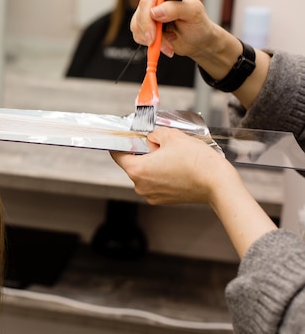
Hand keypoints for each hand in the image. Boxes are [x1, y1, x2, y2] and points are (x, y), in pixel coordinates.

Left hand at [111, 127, 277, 257]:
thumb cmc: (196, 161)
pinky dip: (162, 174)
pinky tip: (176, 167)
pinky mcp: (163, 200)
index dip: (121, 143)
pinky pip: (156, 183)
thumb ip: (155, 133)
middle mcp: (140, 186)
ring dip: (154, 164)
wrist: (217, 183)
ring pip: (145, 174)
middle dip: (143, 152)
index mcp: (137, 170)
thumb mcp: (172, 136)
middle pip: (133, 164)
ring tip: (172, 156)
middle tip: (159, 144)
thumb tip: (151, 137)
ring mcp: (151, 195)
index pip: (117, 155)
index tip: (124, 138)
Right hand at [130, 0, 221, 59]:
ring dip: (153, 40)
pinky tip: (163, 43)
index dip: (149, 16)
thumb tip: (156, 11)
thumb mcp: (193, 13)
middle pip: (141, 14)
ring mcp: (148, 13)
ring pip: (138, 27)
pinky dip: (150, 44)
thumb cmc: (198, 24)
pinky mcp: (144, 26)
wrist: (197, 40)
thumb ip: (175, 9)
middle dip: (150, 32)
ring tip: (169, 42)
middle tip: (158, 42)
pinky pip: (138, 35)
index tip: (154, 32)